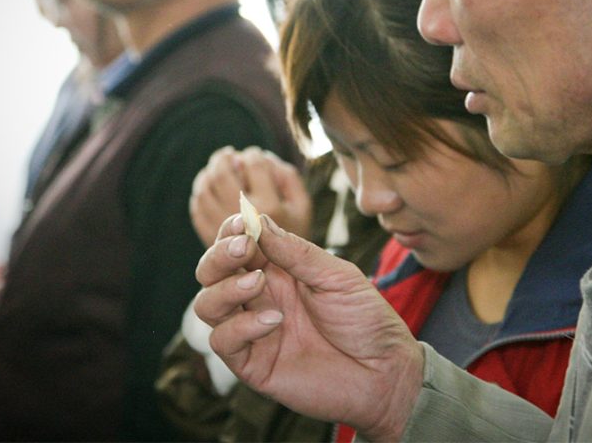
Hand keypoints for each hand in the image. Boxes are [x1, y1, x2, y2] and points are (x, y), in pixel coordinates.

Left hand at [189, 146, 312, 244]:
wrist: (279, 280)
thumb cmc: (293, 236)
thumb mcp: (302, 206)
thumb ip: (287, 177)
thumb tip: (262, 157)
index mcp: (271, 208)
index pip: (254, 165)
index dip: (252, 154)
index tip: (253, 154)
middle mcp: (244, 220)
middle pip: (222, 175)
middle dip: (223, 159)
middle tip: (227, 154)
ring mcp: (222, 231)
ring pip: (205, 189)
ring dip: (209, 173)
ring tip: (216, 169)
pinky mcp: (209, 240)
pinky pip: (197, 208)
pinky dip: (201, 193)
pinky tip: (209, 188)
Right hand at [193, 213, 423, 440]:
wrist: (384, 371)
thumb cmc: (365, 319)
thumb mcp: (337, 276)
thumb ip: (297, 252)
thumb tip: (258, 220)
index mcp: (278, 270)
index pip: (237, 244)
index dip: (232, 230)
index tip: (243, 222)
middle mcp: (258, 297)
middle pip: (211, 271)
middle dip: (219, 255)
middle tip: (243, 248)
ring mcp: (252, 330)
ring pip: (207, 305)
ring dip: (225, 289)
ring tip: (257, 284)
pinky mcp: (252, 364)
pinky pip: (223, 342)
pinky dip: (240, 327)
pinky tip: (273, 321)